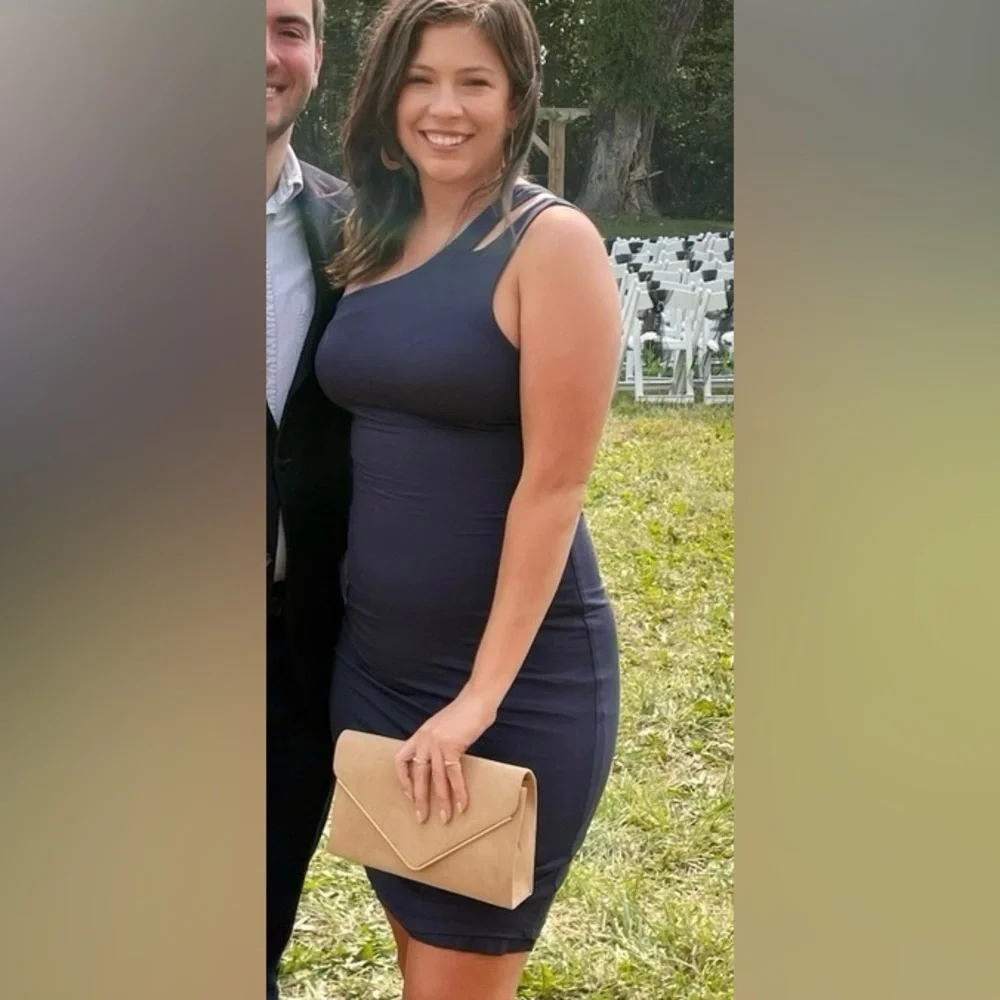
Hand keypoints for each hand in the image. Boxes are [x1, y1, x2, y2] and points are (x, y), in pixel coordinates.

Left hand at [394, 690, 497, 825]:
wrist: (478, 699)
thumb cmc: (465, 713)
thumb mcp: (443, 728)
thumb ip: (437, 743)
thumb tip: (442, 764)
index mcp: (420, 736)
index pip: (400, 760)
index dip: (403, 780)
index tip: (410, 795)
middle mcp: (424, 740)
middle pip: (418, 775)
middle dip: (420, 799)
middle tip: (422, 817)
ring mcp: (437, 743)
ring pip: (435, 779)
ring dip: (441, 801)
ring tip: (445, 818)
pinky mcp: (452, 745)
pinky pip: (454, 774)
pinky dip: (459, 792)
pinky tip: (462, 804)